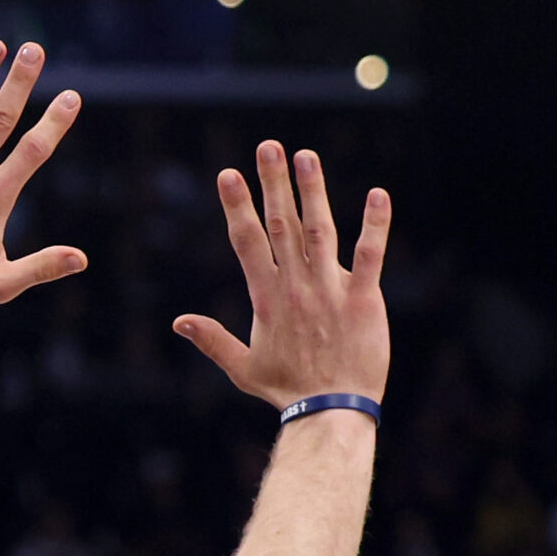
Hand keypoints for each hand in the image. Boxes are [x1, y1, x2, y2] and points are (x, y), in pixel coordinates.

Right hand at [174, 143, 390, 408]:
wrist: (329, 409)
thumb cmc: (285, 390)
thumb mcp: (241, 368)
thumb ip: (212, 340)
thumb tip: (179, 322)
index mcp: (266, 298)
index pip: (246, 243)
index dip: (236, 207)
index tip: (228, 175)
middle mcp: (296, 286)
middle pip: (280, 225)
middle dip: (272, 184)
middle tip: (268, 146)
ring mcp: (330, 290)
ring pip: (320, 231)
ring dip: (314, 191)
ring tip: (307, 155)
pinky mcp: (363, 298)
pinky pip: (372, 255)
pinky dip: (375, 225)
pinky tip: (377, 194)